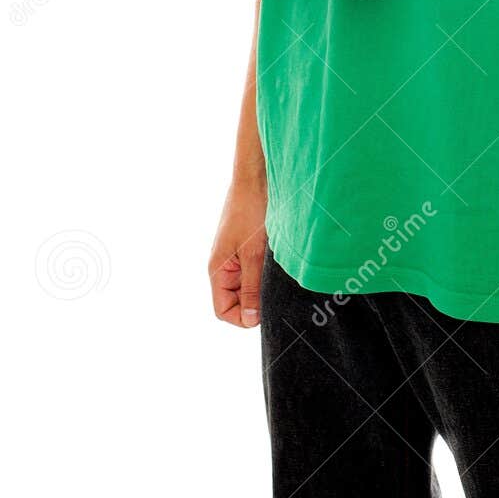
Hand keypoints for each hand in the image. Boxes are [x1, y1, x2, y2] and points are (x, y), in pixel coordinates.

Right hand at [209, 178, 266, 328]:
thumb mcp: (253, 253)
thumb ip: (252, 287)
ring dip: (263, 285)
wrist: (257, 177)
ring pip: (249, 286)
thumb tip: (251, 319)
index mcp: (218, 270)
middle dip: (256, 301)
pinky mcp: (249, 247)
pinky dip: (267, 272)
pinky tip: (280, 263)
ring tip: (278, 273)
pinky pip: (256, 270)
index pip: (223, 311)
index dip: (244, 317)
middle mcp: (225, 266)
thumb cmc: (251, 210)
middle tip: (276, 290)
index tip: (266, 309)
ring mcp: (237, 256)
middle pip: (237, 301)